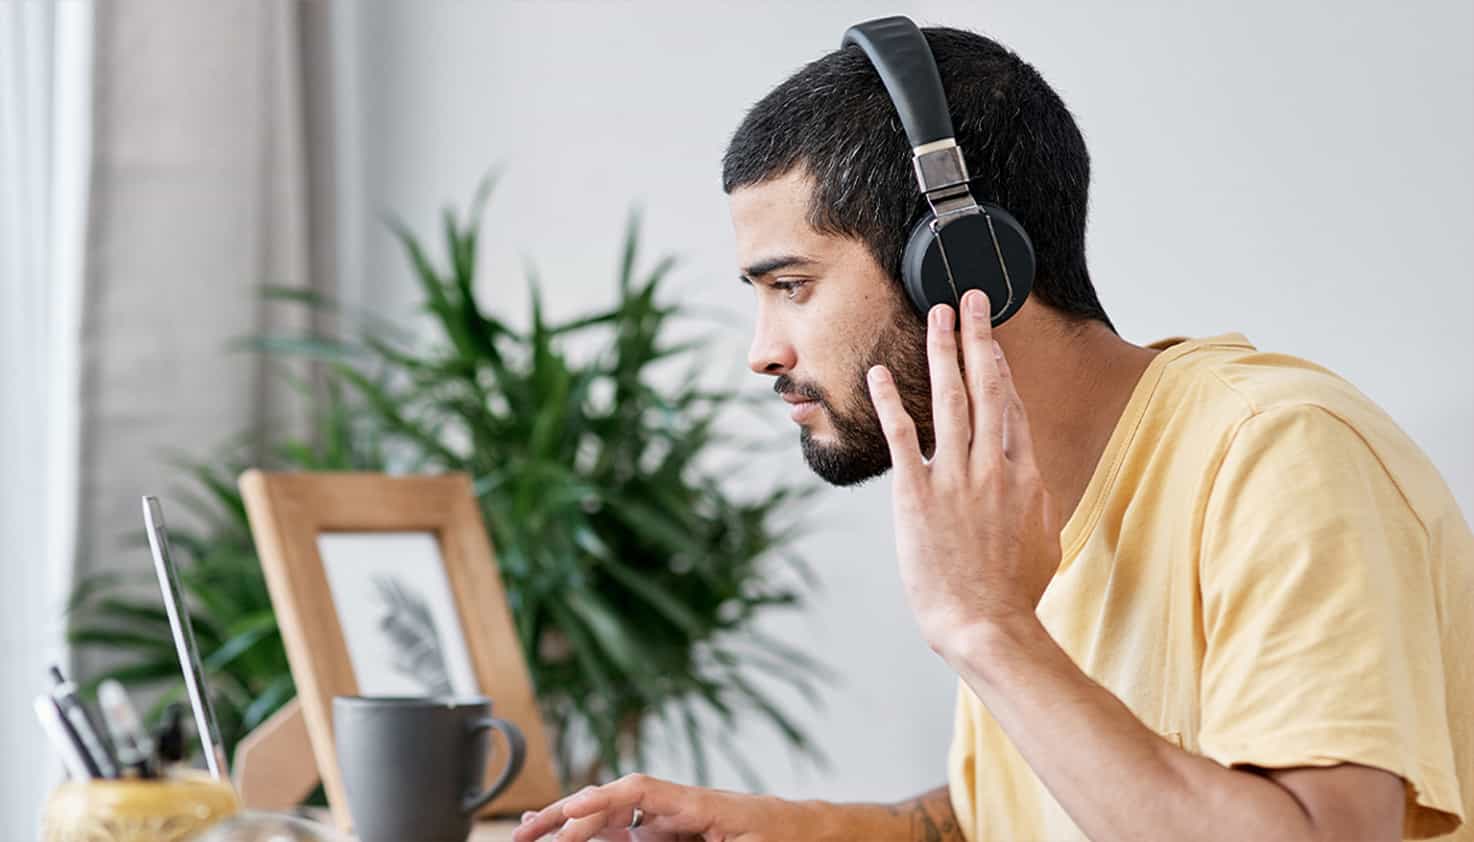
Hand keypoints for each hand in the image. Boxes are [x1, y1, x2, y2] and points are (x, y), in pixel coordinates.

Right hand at [512, 773, 813, 841]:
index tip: (567, 817)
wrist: (820, 832)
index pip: (640, 793)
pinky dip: (604, 839)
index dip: (600, 802)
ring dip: (577, 830)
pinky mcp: (684, 835)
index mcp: (701, 804)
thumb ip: (699, 841)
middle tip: (525, 833)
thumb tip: (642, 831)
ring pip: (618, 822)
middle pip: (615, 803)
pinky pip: (636, 835)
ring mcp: (681, 822)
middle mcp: (684, 808)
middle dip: (568, 815)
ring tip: (534, 837)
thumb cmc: (792, 837)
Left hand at [866, 290, 1060, 655]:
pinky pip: (902, 436)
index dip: (998, 366)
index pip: (1010, 406)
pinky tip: (879, 374)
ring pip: (950, 399)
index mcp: (1024, 475)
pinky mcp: (918, 494)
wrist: (987, 624)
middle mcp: (993, 466)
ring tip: (936, 315)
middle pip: (985, 387)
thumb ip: (1035, 501)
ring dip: (942, 351)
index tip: (990, 338)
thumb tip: (1032, 485)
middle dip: (976, 336)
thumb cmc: (1014, 593)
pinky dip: (890, 401)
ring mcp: (956, 477)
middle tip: (968, 298)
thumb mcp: (1044, 540)